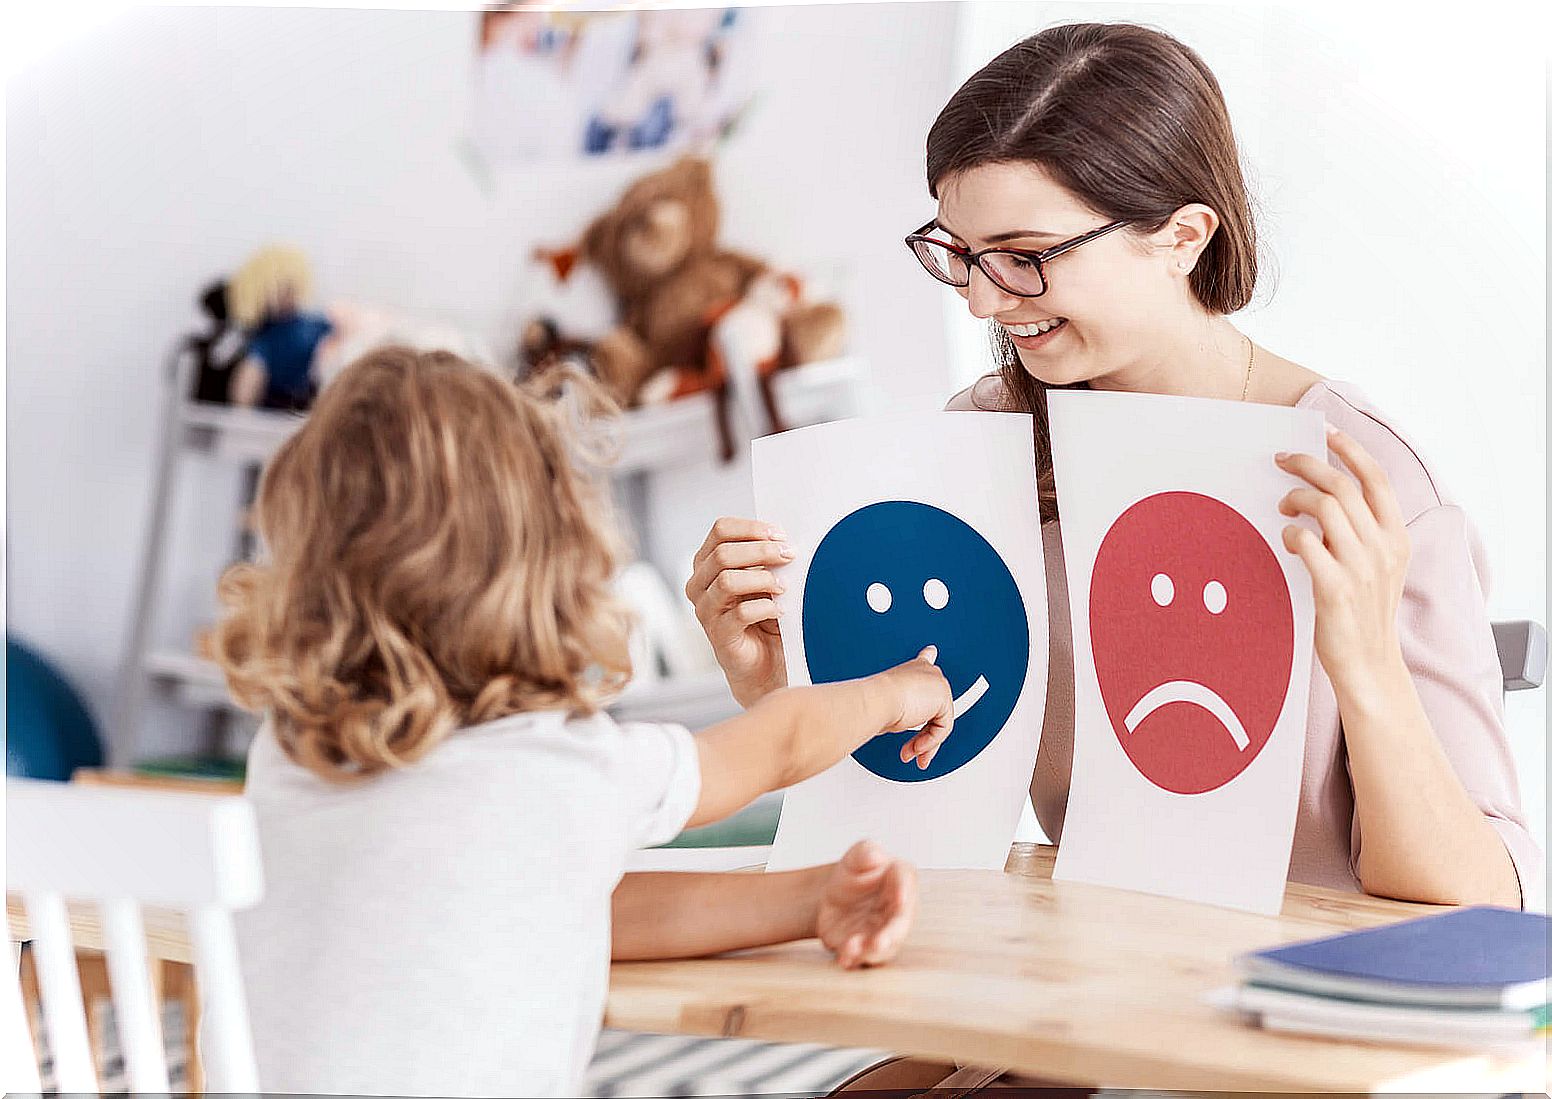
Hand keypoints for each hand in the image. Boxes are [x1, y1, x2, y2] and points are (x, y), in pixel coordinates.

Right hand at [686, 517, 792, 706]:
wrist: (766, 662)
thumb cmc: (765, 615)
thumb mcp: (764, 579)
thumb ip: (766, 559)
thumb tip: (784, 541)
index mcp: (707, 563)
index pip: (720, 530)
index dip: (752, 529)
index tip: (780, 535)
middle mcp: (700, 584)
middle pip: (723, 553)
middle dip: (761, 551)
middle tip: (789, 555)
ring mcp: (706, 611)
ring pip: (727, 580)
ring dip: (762, 579)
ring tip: (783, 587)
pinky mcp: (719, 635)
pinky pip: (740, 613)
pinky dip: (766, 607)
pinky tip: (781, 610)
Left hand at [815, 840, 916, 968]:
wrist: (835, 896)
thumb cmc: (855, 872)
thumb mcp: (856, 857)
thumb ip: (866, 853)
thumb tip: (876, 857)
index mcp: (901, 880)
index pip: (906, 883)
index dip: (904, 891)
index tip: (900, 899)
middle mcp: (899, 911)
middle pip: (899, 925)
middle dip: (890, 935)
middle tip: (880, 941)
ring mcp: (884, 933)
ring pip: (883, 947)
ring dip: (870, 951)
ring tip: (852, 948)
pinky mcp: (865, 948)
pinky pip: (862, 958)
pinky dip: (853, 959)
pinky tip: (844, 958)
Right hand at [866, 647, 953, 769]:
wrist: (877, 700)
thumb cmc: (875, 698)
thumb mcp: (889, 699)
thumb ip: (904, 701)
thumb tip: (904, 688)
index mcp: (913, 669)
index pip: (924, 661)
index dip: (928, 657)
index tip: (931, 651)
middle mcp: (928, 674)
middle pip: (935, 707)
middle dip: (924, 734)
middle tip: (911, 749)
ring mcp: (938, 685)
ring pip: (939, 723)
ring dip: (923, 743)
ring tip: (910, 752)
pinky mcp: (944, 699)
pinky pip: (942, 729)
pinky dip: (928, 742)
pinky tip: (915, 747)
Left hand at [1276, 425, 1409, 690]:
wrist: (1369, 665)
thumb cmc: (1364, 613)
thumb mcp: (1378, 567)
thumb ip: (1363, 533)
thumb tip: (1327, 497)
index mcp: (1397, 538)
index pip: (1377, 479)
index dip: (1351, 450)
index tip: (1327, 432)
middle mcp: (1383, 547)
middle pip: (1343, 485)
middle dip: (1308, 464)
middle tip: (1282, 461)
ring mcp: (1361, 568)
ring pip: (1325, 506)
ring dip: (1296, 498)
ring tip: (1284, 509)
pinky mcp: (1335, 588)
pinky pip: (1307, 542)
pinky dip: (1291, 534)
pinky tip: (1287, 542)